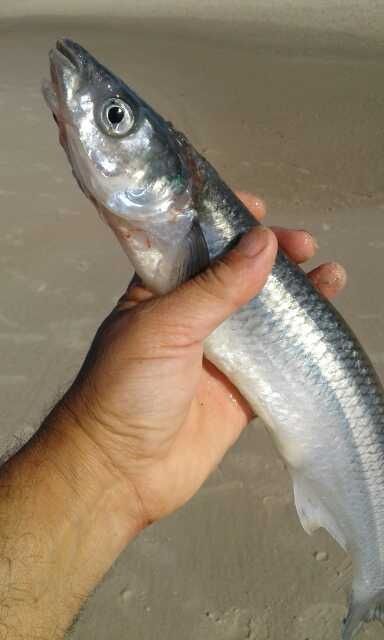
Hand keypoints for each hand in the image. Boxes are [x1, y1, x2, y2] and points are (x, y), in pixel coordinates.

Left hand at [59, 192, 346, 527]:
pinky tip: (324, 323)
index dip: (226, 224)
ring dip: (295, 296)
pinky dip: (300, 344)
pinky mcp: (240, 392)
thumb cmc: (126, 388)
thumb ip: (214, 288)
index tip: (260, 209)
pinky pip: (276, 362)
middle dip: (271, 258)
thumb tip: (263, 243)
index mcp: (160, 293)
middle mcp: (191, 319)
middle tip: (304, 245)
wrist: (121, 471)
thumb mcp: (164, 327)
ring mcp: (218, 356)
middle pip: (239, 278)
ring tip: (330, 275)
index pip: (197, 246)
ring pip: (263, 317)